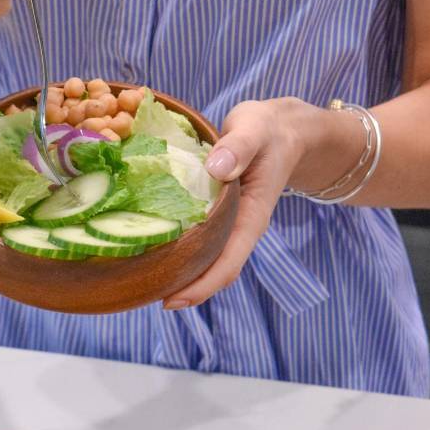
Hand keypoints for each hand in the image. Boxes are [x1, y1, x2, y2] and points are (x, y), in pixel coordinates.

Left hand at [164, 98, 310, 308]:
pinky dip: (180, 249)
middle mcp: (241, 227)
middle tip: (143, 295)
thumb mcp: (256, 129)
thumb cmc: (270, 129)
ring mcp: (231, 223)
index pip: (229, 263)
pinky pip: (201, 240)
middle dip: (184, 289)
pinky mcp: (220, 214)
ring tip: (143, 281)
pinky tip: (154, 247)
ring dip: (181, 273)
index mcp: (253, 216)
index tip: (171, 301)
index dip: (201, 286)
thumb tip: (217, 169)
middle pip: (214, 270)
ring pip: (207, 259)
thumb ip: (239, 146)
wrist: (286, 130)